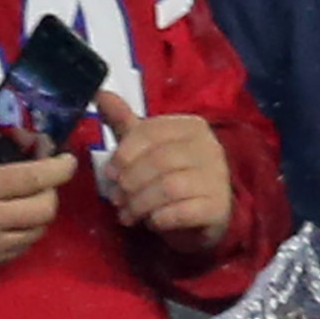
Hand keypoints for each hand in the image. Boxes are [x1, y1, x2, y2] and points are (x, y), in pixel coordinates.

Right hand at [0, 95, 72, 281]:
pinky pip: (20, 250)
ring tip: (29, 196)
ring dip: (41, 213)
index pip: (35, 178)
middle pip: (45, 210)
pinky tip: (14, 218)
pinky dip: (26, 232)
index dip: (59, 167)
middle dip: (52, 190)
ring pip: (37, 233)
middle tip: (42, 176)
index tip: (68, 158)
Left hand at [97, 92, 235, 248]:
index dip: (125, 152)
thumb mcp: (148, 149)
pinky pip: (183, 212)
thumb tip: (100, 95)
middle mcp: (209, 148)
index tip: (110, 173)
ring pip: (170, 187)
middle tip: (116, 198)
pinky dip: (161, 218)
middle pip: (160, 160)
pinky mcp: (218, 208)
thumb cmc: (174, 179)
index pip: (152, 131)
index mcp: (191, 127)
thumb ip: (126, 125)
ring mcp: (217, 178)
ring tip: (128, 214)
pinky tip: (151, 222)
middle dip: (131, 181)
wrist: (205, 218)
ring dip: (141, 203)